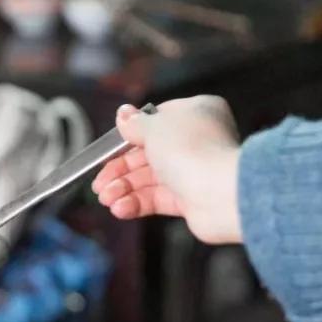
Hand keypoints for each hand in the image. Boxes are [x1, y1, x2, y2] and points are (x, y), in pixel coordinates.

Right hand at [92, 96, 242, 243]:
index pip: (155, 122)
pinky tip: (120, 208)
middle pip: (147, 154)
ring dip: (123, 189)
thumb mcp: (154, 127)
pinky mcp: (190, 199)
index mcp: (195, 114)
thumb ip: (134, 123)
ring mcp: (193, 171)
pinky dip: (136, 203)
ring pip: (149, 179)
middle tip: (99, 183)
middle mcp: (196, 141)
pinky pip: (157, 199)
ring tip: (106, 198)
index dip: (128, 136)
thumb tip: (122, 114)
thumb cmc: (193, 150)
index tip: (108, 148)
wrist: (221, 193)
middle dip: (119, 170)